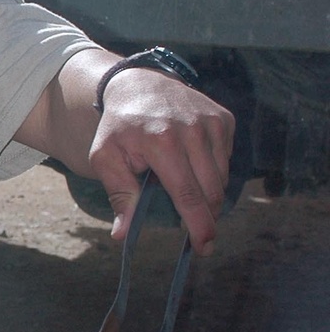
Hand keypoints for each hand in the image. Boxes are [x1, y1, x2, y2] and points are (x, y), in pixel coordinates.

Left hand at [89, 68, 234, 255]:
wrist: (137, 84)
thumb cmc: (119, 127)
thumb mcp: (105, 158)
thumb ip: (118, 195)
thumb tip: (121, 234)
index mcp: (162, 141)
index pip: (188, 193)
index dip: (198, 224)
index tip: (204, 247)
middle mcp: (193, 129)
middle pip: (211, 191)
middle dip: (205, 215)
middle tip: (194, 230)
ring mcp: (212, 122)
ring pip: (221, 178)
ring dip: (206, 191)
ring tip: (179, 181)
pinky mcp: (224, 118)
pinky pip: (226, 160)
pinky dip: (211, 170)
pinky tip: (190, 161)